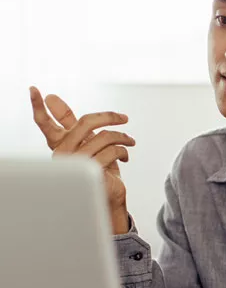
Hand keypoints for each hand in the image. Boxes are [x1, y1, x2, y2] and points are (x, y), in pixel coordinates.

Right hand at [29, 86, 135, 233]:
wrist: (108, 198)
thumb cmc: (97, 170)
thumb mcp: (85, 143)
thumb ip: (71, 123)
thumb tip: (52, 98)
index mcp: (60, 144)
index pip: (44, 123)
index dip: (37, 106)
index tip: (34, 89)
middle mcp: (63, 153)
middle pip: (86, 122)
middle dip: (109, 117)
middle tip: (124, 117)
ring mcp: (76, 163)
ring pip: (104, 137)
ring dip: (122, 137)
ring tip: (130, 141)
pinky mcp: (91, 172)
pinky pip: (112, 151)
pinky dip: (123, 151)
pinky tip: (126, 155)